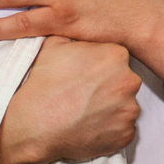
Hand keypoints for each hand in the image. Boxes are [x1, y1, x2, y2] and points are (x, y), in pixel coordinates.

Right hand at [1, 36, 141, 163]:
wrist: (33, 124)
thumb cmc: (43, 84)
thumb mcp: (54, 44)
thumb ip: (75, 35)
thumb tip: (78, 28)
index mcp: (116, 55)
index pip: (116, 58)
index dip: (100, 66)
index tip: (86, 75)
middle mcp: (129, 81)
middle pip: (124, 81)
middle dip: (109, 87)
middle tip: (85, 95)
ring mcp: (130, 110)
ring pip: (125, 106)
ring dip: (111, 109)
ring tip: (86, 112)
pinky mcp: (126, 135)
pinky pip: (123, 130)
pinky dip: (111, 130)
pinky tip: (90, 127)